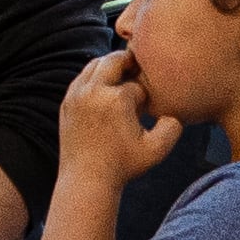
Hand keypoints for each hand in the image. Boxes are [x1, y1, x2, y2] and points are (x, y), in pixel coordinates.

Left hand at [59, 47, 188, 186]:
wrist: (86, 179)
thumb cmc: (123, 165)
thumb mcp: (157, 149)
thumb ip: (173, 127)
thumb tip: (173, 112)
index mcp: (116, 99)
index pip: (137, 85)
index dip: (146, 95)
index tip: (146, 109)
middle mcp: (93, 92)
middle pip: (114, 59)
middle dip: (128, 62)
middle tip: (138, 67)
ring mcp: (76, 96)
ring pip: (94, 65)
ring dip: (110, 67)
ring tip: (123, 76)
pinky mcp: (66, 103)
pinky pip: (81, 78)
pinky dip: (94, 78)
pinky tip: (105, 89)